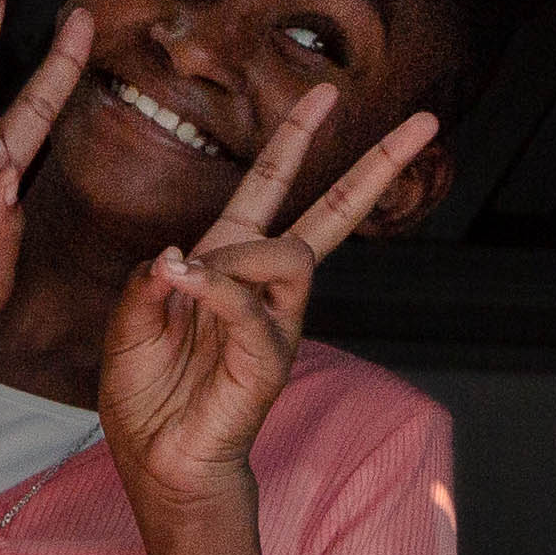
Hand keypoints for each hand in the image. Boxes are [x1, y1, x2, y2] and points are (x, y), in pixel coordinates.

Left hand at [97, 82, 440, 516]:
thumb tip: (179, 256)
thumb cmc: (149, 395)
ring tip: (186, 284)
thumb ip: (152, 280)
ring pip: (289, 252)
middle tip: (424, 121)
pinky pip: (251, 304)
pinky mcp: (272, 357)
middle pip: (333, 213)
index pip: (271, 185)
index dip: (297, 138)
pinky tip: (182, 285)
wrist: (161, 462)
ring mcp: (277, 320)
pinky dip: (214, 289)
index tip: (326, 92)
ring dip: (233, 257)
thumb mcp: (131, 319)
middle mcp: (265, 285)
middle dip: (376, 166)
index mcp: (229, 260)